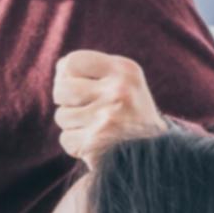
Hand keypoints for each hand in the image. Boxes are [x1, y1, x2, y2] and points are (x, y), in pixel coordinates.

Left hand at [53, 49, 168, 163]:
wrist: (154, 150)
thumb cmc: (129, 111)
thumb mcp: (123, 81)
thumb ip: (92, 69)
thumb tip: (60, 67)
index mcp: (125, 70)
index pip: (72, 62)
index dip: (66, 74)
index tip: (77, 84)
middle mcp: (119, 91)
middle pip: (61, 89)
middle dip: (65, 100)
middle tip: (84, 107)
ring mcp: (107, 118)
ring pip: (61, 116)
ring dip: (71, 124)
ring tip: (95, 126)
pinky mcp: (96, 142)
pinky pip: (65, 139)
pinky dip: (75, 143)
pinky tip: (94, 142)